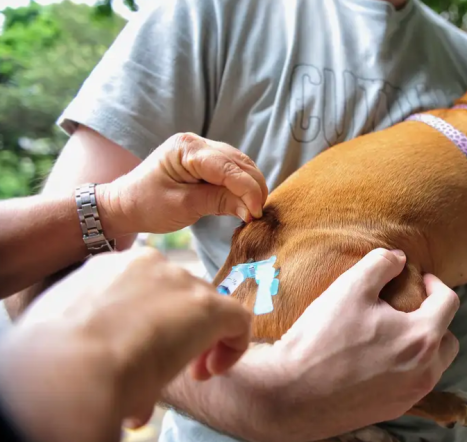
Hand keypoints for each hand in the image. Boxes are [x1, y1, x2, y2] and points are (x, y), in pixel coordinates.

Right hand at [0, 247, 251, 441]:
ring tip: (193, 372)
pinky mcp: (209, 306)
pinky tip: (211, 372)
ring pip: (208, 307)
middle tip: (172, 366)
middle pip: (181, 295)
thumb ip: (103, 336)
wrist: (69, 366)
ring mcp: (181, 282)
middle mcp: (149, 265)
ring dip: (204, 341)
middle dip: (181, 330)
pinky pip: (238, 320)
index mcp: (109, 267)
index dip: (154, 319)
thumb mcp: (73, 334)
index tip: (145, 350)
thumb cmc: (56, 360)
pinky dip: (233, 347)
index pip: (148, 286)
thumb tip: (123, 362)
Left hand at [98, 132, 268, 236]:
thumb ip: (219, 203)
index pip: (228, 168)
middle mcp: (197, 142)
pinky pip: (233, 169)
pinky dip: (242, 185)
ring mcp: (202, 149)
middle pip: (239, 163)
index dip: (247, 190)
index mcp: (186, 148)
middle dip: (254, 188)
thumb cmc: (147, 205)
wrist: (125, 204)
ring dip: (251, 186)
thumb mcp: (183, 206)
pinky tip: (245, 202)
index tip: (256, 213)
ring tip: (253, 210)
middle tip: (258, 215)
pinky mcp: (206, 160)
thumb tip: (252, 210)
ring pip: (240, 165)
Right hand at [265, 249, 460, 436]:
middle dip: (435, 319)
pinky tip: (378, 359)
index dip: (435, 284)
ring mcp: (410, 396)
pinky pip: (412, 384)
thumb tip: (399, 258)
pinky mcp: (393, 411)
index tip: (419, 279)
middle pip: (448, 339)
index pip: (449, 303)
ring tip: (394, 333)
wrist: (291, 393)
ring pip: (433, 365)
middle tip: (409, 307)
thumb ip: (381, 264)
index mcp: (421, 338)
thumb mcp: (350, 287)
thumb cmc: (322, 338)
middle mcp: (425, 372)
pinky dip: (405, 368)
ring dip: (422, 346)